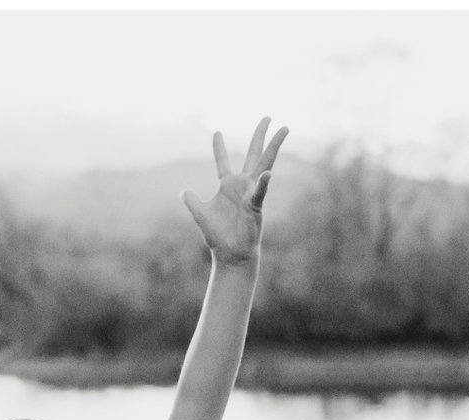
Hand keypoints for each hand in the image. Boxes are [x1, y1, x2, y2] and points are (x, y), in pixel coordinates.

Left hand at [180, 118, 287, 264]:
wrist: (229, 254)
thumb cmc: (217, 235)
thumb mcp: (200, 213)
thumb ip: (191, 200)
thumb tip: (184, 191)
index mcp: (227, 184)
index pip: (223, 160)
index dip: (219, 146)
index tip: (216, 131)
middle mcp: (242, 184)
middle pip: (253, 153)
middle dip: (260, 135)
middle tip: (268, 116)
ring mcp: (252, 192)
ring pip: (265, 164)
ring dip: (274, 146)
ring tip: (284, 128)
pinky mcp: (256, 205)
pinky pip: (261, 192)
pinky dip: (263, 184)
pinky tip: (267, 175)